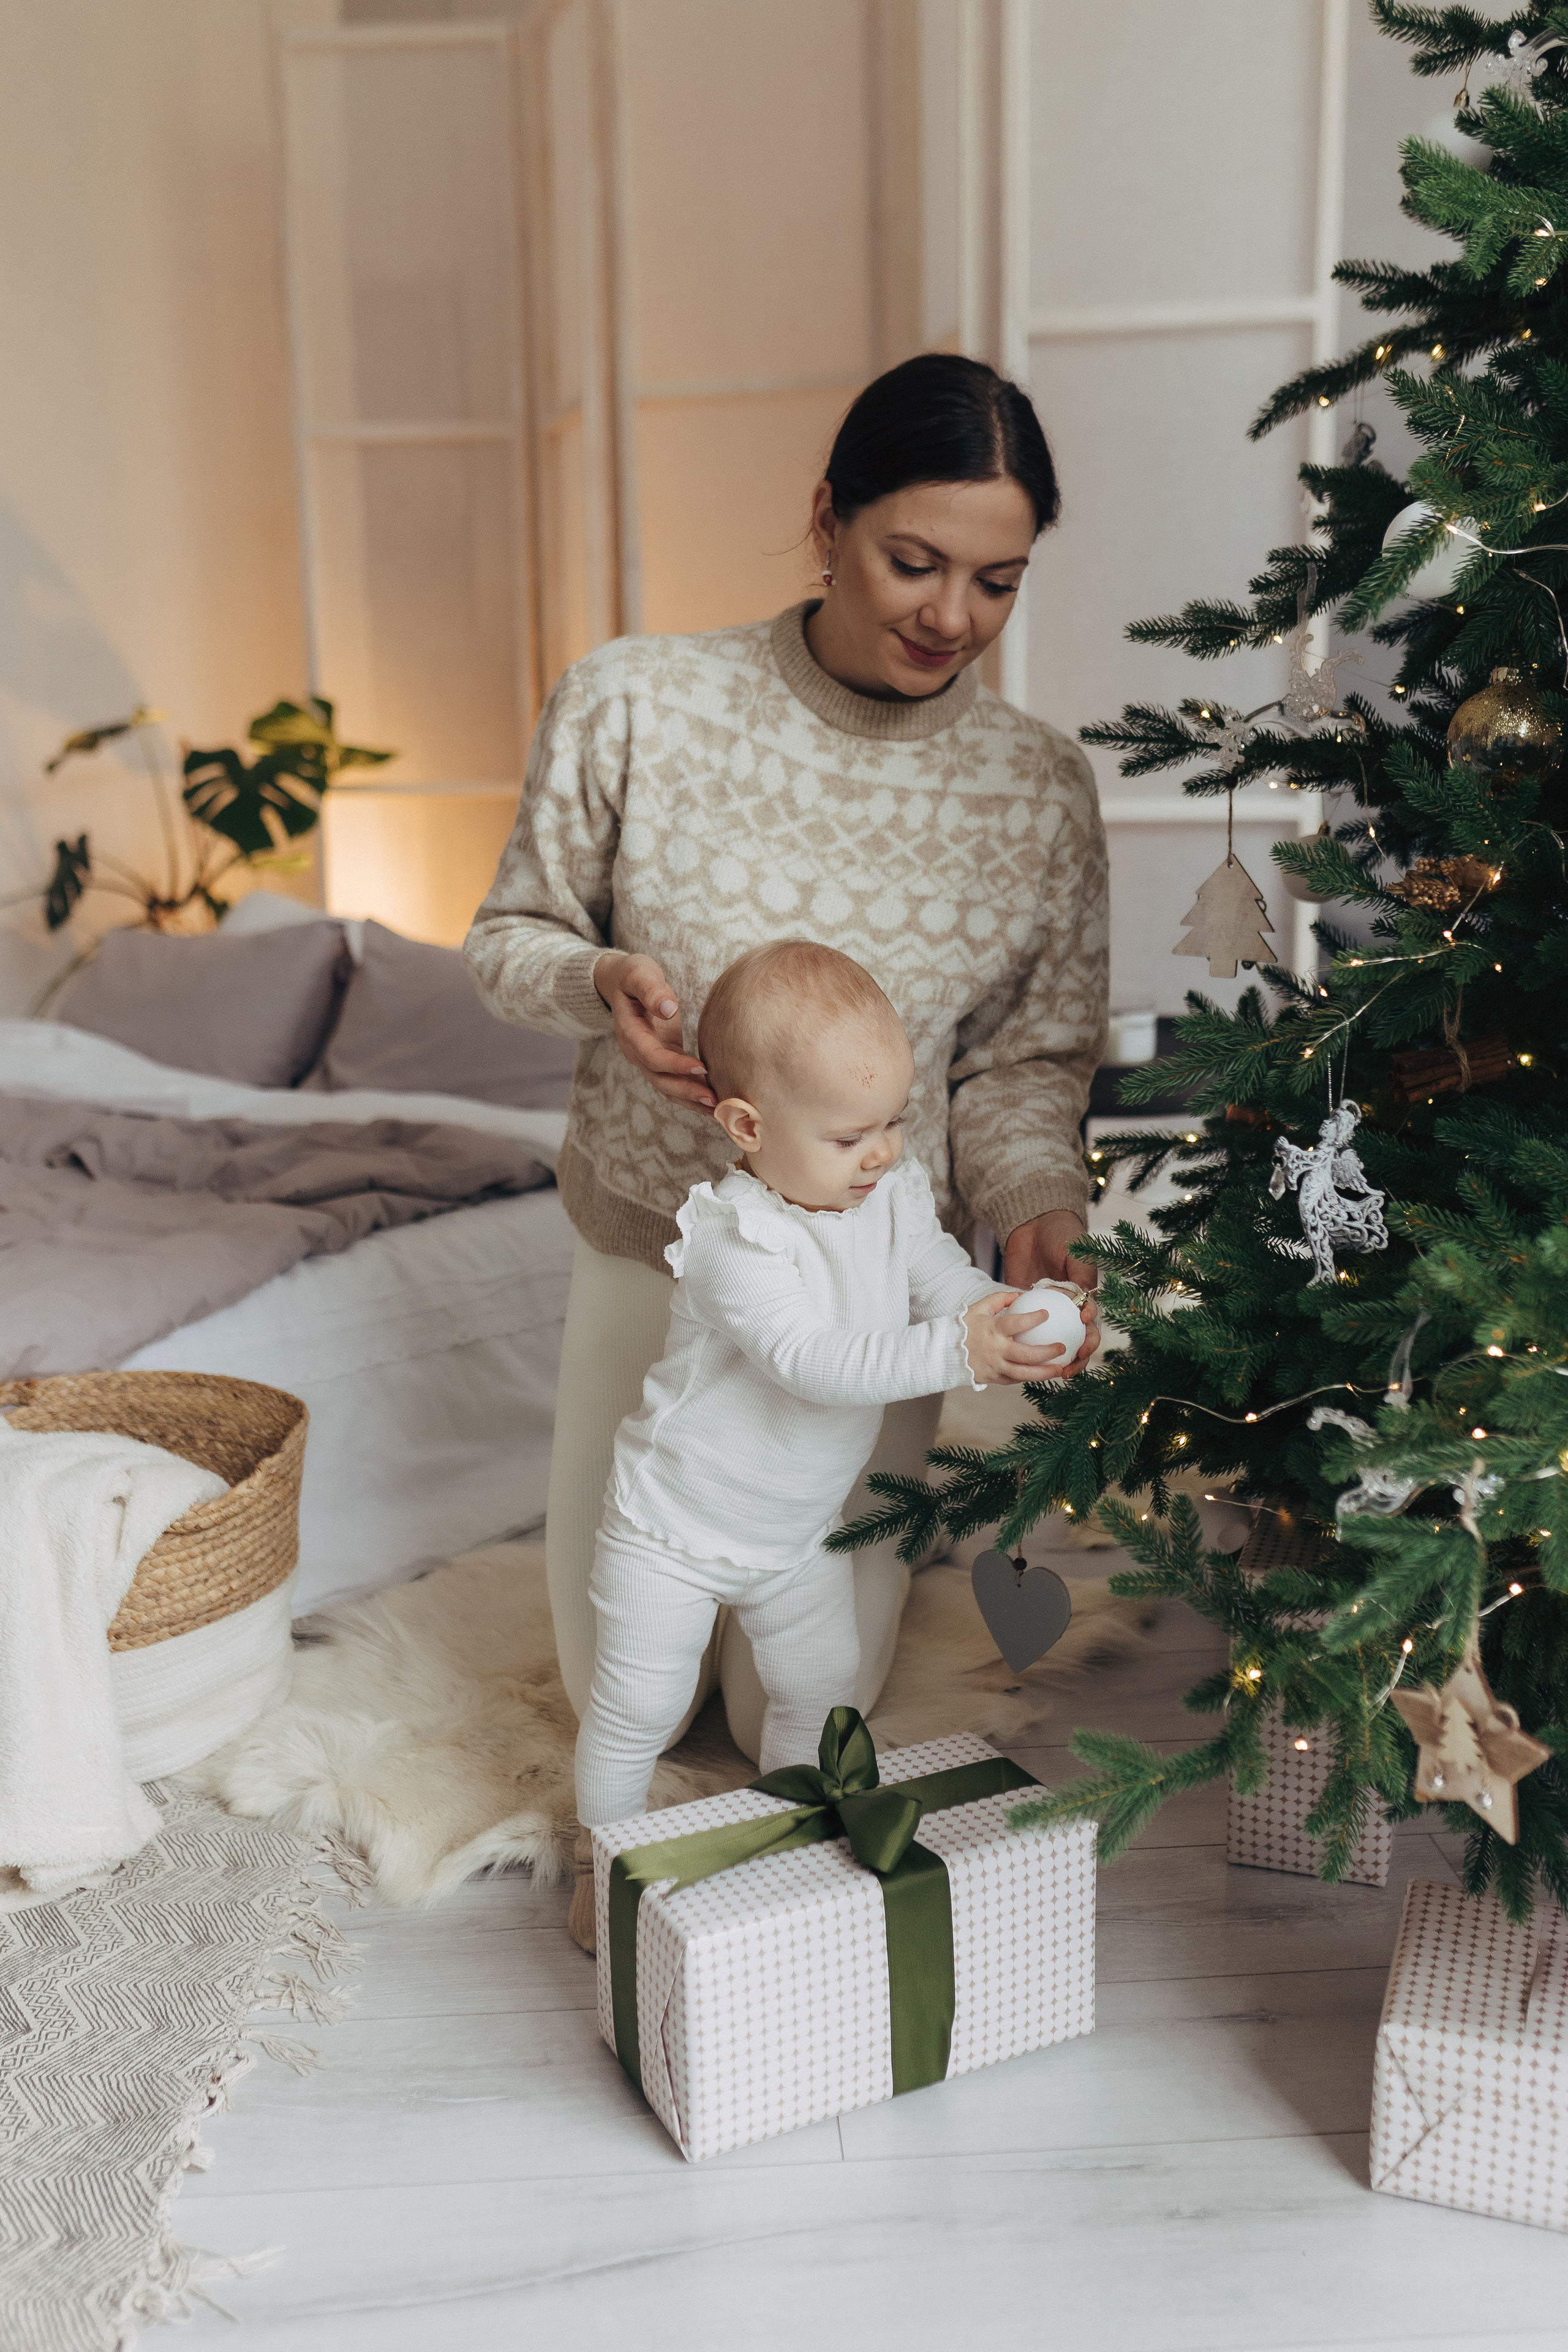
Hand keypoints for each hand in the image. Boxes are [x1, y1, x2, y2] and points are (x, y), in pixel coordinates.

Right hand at [593, 951, 713, 1109]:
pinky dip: (692, 1095)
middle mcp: (636, 1052)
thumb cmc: (633, 976)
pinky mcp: (663, 1059)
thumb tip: (667, 1008)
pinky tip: (714, 1103)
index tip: (702, 1068)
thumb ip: (651, 990)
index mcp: (630, 1033)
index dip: (676, 1066)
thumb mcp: (639, 974)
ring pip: (668, 1088)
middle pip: (660, 1080)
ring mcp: (648, 1059)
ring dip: (692, 1101)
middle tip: (715, 1100)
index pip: (652, 1057)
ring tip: (719, 1110)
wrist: (623, 983)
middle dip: (687, 1092)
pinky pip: (676, 1082)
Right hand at [963, 1291, 1070, 1387]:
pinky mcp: (992, 1378)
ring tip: (1059, 1369)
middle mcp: (995, 1350)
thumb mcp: (978, 1308)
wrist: (942, 1352)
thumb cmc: (962, 1328)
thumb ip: (999, 1299)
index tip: (1047, 1314)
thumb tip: (1020, 1294)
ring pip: (1023, 1373)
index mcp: (992, 1329)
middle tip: (1062, 1348)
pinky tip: (1040, 1374)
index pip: (1017, 1323)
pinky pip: (1013, 1380)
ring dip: (1044, 1373)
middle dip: (1047, 1352)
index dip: (1034, 1318)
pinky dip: (1027, 1378)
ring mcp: (994, 1366)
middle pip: (1026, 1354)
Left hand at [1001, 1209, 1100, 1377]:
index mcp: (1083, 1298)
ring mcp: (1044, 1307)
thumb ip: (1084, 1280)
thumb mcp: (1078, 1255)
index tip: (1082, 1348)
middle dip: (1073, 1359)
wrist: (1035, 1220)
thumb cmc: (1063, 1235)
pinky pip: (1023, 1323)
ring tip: (1042, 1370)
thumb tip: (1088, 1311)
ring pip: (1047, 1338)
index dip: (1089, 1341)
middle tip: (1065, 1370)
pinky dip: (1022, 1338)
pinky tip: (1015, 1350)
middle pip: (1071, 1339)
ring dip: (1046, 1356)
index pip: (1090, 1327)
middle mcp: (1065, 1307)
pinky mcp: (1023, 1302)